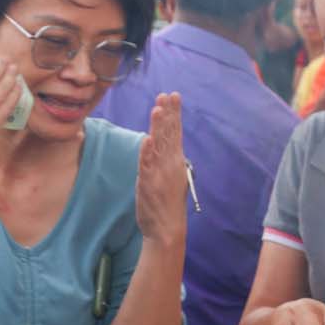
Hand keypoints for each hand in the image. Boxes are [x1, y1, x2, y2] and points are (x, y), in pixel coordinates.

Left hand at [133, 93, 187, 246]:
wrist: (166, 229)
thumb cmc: (167, 203)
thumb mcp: (169, 176)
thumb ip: (164, 158)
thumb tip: (156, 142)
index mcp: (176, 161)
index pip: (175, 132)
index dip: (174, 114)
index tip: (173, 96)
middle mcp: (170, 164)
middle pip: (169, 134)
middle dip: (168, 113)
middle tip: (167, 95)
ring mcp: (160, 174)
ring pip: (159, 146)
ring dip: (159, 128)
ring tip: (158, 110)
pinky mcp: (149, 184)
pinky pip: (148, 165)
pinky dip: (148, 153)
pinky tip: (148, 139)